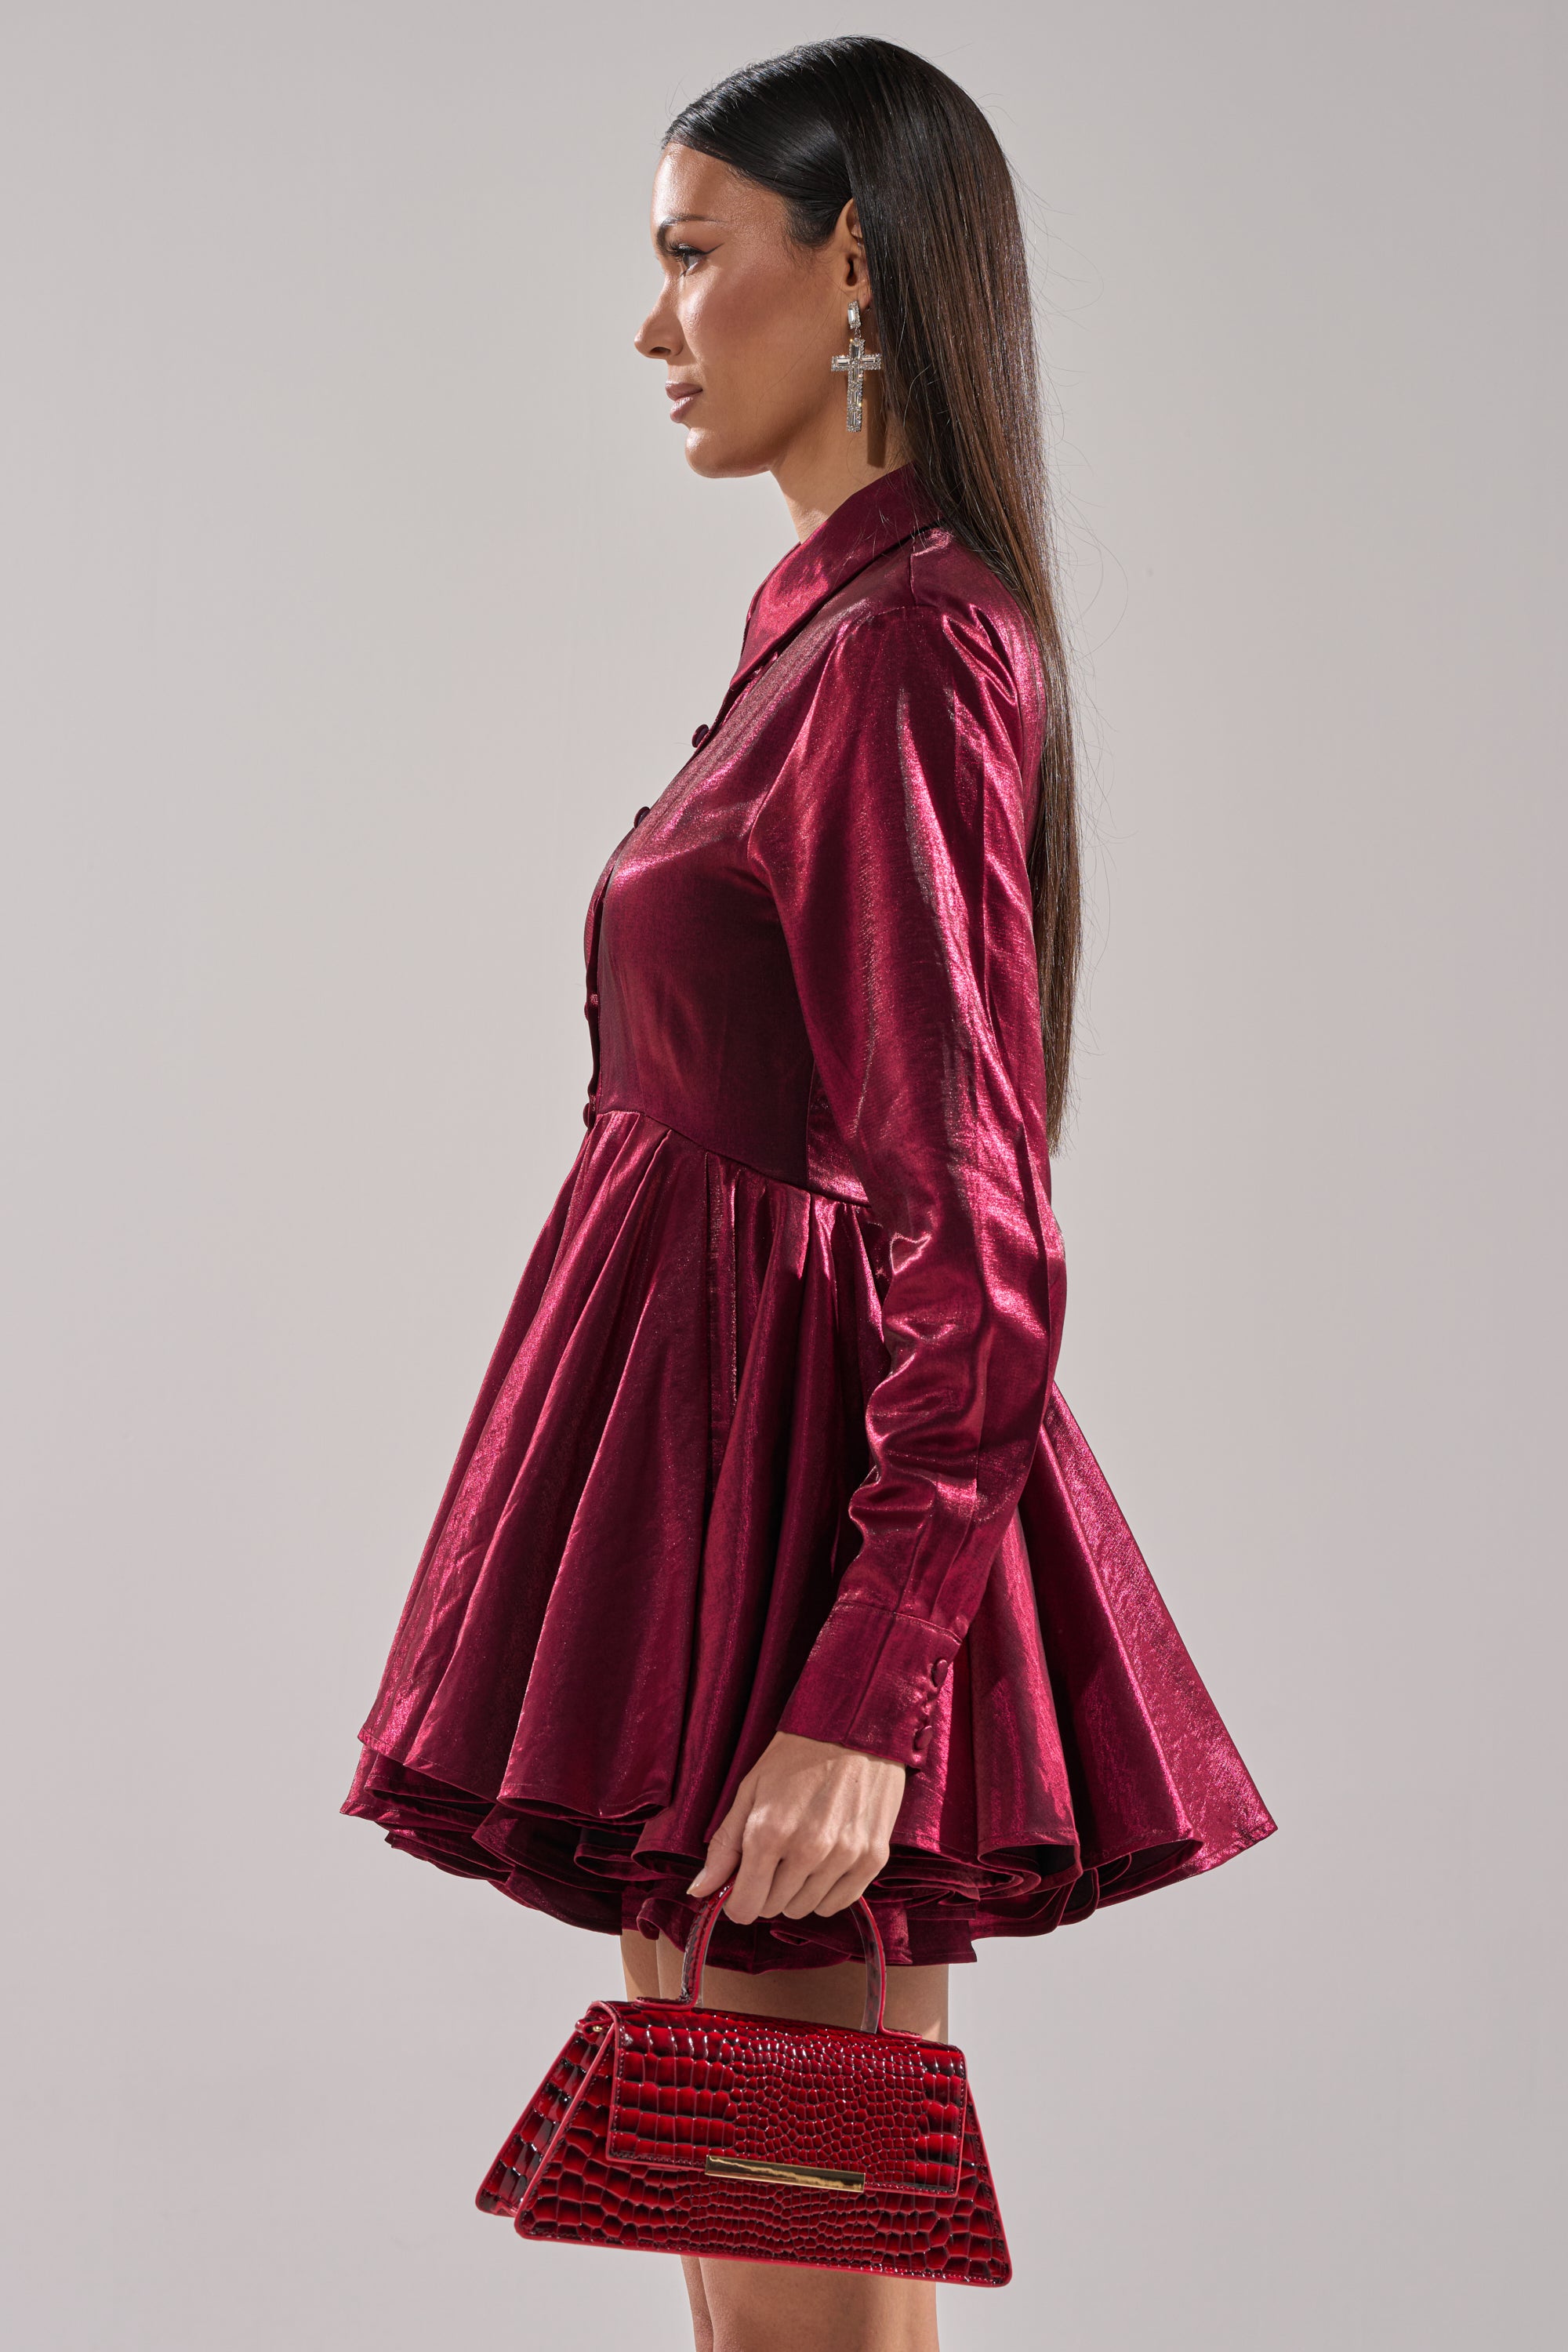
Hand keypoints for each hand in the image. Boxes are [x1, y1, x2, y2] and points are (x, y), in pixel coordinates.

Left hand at [686, 1731, 906, 1923]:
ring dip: (797, 1892)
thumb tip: (699, 1892)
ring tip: (800, 1854)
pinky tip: (824, 1863)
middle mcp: (808, 1850)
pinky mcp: (874, 1857)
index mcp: (768, 1832)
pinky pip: (841, 1902)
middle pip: (775, 1908)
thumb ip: (724, 1846)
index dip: (737, 1903)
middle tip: (773, 1858)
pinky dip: (827, 1891)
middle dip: (766, 1891)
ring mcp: (845, 1855)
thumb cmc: (796, 1755)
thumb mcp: (749, 1791)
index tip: (740, 1889)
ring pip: (807, 1909)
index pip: (746, 1907)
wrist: (854, 1725)